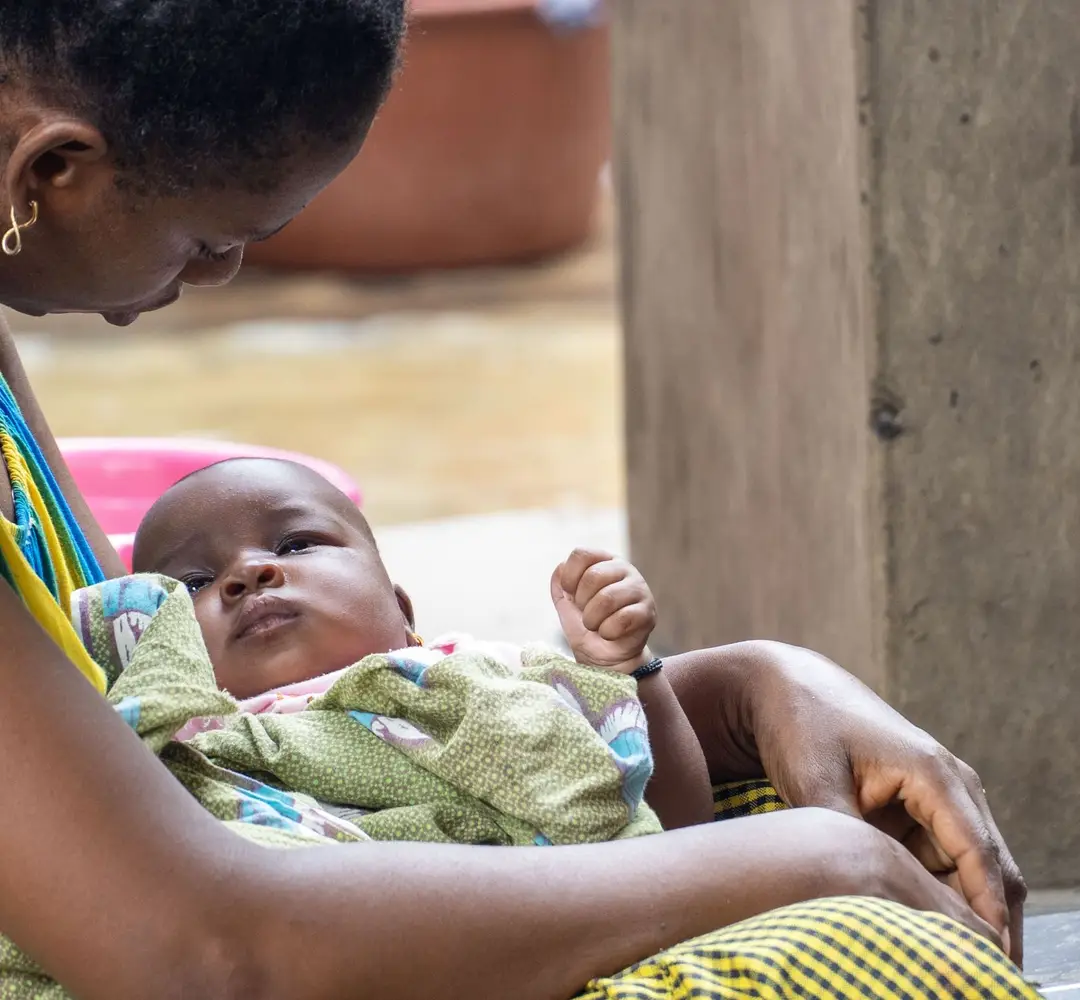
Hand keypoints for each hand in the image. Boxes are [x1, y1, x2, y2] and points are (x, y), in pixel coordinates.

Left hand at [550, 549, 656, 672]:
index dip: (570, 577)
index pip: (582, 554)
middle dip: (581, 602)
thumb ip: (560, 583)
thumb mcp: (566, 603)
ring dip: (592, 619)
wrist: (605, 657)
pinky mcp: (648, 612)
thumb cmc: (588, 625)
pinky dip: (608, 631)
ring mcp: (639, 589)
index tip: (570, 594)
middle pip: (593, 576)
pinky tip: (610, 634)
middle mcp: (625, 569)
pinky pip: (622, 618)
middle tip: (586, 614)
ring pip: (607, 598)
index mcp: (604, 561)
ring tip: (595, 626)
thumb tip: (561, 567)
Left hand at [745, 643, 1025, 963]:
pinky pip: (940, 860)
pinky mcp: (916, 808)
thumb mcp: (815, 782)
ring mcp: (936, 797)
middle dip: (988, 922)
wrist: (783, 686)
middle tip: (975, 974)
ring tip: (946, 958)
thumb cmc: (801, 724)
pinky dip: (936, 892)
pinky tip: (920, 928)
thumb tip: (870, 894)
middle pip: (988, 868)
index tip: (989, 959)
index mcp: (934, 773)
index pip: (979, 855)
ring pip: (967, 869)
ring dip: (961, 910)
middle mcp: (950, 785)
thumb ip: (847, 840)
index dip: (988, 911)